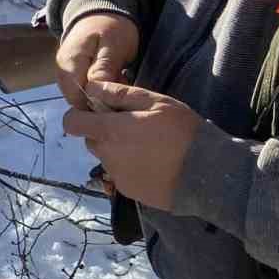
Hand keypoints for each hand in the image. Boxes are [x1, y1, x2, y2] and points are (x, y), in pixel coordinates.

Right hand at [56, 14, 139, 110]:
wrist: (102, 16)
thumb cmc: (112, 28)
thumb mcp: (114, 45)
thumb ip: (104, 68)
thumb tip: (94, 93)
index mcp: (69, 63)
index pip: (76, 97)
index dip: (97, 102)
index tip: (118, 97)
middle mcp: (62, 72)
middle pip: (77, 100)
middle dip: (100, 100)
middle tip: (121, 87)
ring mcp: (65, 75)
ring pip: (81, 98)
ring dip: (101, 96)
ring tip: (118, 82)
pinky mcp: (72, 77)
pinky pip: (83, 93)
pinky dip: (99, 92)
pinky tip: (112, 82)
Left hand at [62, 79, 202, 209]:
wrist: (207, 174)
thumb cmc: (183, 132)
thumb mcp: (157, 103)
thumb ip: (120, 95)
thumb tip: (93, 88)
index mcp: (110, 131)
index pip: (71, 122)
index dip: (80, 115)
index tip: (99, 111)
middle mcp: (106, 155)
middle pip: (91, 139)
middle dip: (105, 131)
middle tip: (134, 127)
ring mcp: (116, 175)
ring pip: (105, 156)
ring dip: (117, 149)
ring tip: (148, 146)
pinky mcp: (127, 190)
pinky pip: (119, 173)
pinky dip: (130, 166)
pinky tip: (153, 163)